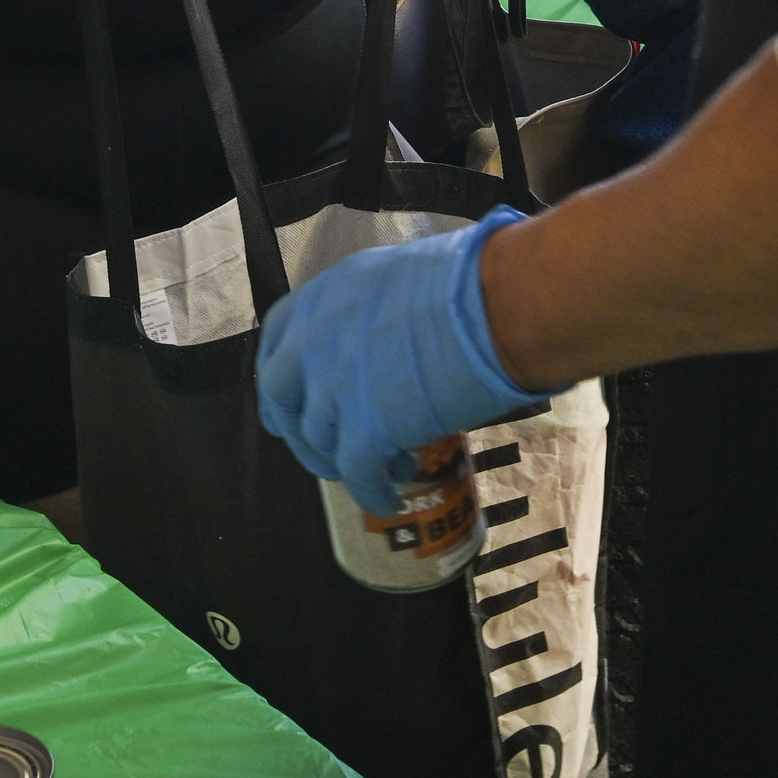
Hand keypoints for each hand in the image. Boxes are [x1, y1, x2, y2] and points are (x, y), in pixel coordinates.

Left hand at [256, 209, 538, 508]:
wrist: (500, 304)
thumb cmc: (472, 280)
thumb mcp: (400, 277)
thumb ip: (374, 310)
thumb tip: (384, 337)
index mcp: (326, 297)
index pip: (277, 338)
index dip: (284, 373)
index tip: (294, 396)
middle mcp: (316, 341)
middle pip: (280, 396)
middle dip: (298, 427)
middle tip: (324, 448)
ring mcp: (335, 387)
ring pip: (319, 440)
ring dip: (346, 462)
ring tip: (389, 466)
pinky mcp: (367, 429)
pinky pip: (358, 475)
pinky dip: (372, 493)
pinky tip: (389, 500)